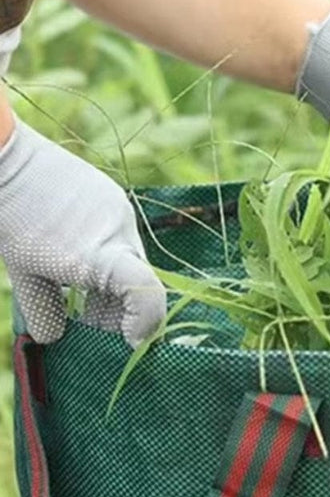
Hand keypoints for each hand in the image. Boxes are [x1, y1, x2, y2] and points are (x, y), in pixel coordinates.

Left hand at [0, 119, 165, 346]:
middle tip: (94, 326)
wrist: (3, 156)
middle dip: (121, 312)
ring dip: (113, 285)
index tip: (128, 341)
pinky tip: (78, 254)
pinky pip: (120, 237)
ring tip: (82, 295)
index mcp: (99, 256)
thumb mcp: (24, 272)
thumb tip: (54, 338)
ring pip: (130, 261)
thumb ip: (44, 309)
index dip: (145, 324)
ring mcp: (119, 211)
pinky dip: (107, 257)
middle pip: (138, 285)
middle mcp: (119, 232)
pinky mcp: (113, 197)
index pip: (148, 296)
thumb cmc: (10, 218)